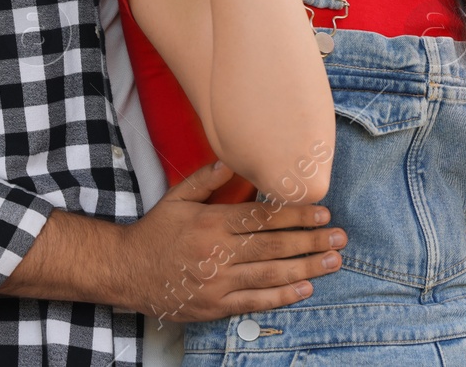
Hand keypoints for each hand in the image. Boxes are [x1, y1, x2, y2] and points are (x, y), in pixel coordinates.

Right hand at [117, 160, 346, 324]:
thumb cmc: (156, 231)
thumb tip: (235, 159)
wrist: (126, 271)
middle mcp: (218, 253)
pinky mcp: (215, 306)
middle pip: (274, 246)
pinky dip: (282, 296)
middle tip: (340, 236)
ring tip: (333, 260)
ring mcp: (217, 283)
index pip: (263, 218)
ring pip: (270, 275)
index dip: (296, 215)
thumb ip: (208, 178)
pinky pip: (255, 301)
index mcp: (212, 223)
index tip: (322, 211)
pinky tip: (305, 289)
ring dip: (306, 268)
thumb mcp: (177, 197)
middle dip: (311, 240)